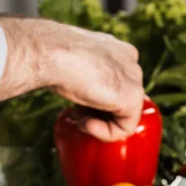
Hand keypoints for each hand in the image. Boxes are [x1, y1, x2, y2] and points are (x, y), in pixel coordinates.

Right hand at [0, 17, 143, 140]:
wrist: (51, 53)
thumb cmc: (54, 58)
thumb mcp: (74, 69)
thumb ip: (89, 80)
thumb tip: (88, 100)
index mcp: (118, 51)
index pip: (114, 88)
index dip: (93, 104)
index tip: (75, 107)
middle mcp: (130, 62)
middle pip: (119, 103)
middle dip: (96, 114)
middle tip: (75, 114)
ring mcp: (134, 78)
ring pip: (123, 117)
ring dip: (99, 125)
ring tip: (78, 120)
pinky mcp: (133, 97)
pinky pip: (125, 129)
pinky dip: (105, 133)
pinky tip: (86, 124)